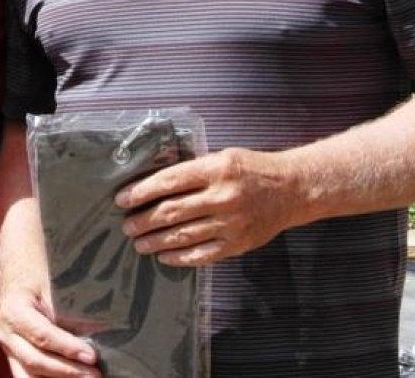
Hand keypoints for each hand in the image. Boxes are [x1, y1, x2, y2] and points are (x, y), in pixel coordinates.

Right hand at [0, 281, 101, 377]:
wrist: (16, 273)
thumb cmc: (37, 275)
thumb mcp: (52, 286)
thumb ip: (66, 312)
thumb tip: (94, 334)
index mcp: (13, 310)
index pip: (42, 335)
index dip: (67, 348)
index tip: (91, 356)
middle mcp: (5, 331)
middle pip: (35, 360)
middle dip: (67, 370)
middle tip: (94, 374)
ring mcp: (6, 346)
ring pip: (27, 374)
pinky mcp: (12, 355)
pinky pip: (27, 375)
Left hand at [114, 147, 301, 266]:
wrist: (291, 189)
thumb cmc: (251, 169)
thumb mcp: (221, 157)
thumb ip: (193, 170)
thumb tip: (154, 184)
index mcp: (215, 170)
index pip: (168, 182)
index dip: (141, 191)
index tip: (122, 199)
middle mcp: (221, 197)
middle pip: (171, 212)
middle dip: (143, 220)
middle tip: (127, 225)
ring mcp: (230, 223)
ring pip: (183, 236)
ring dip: (156, 241)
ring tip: (139, 243)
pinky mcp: (238, 244)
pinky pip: (202, 254)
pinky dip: (180, 257)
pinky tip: (164, 256)